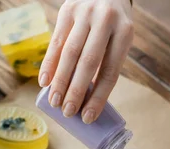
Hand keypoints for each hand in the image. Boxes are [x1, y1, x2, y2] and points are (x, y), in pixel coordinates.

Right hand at [38, 0, 133, 123]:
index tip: (87, 117)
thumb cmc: (113, 22)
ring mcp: (85, 13)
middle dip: (76, 91)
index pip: (110, 71)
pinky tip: (44, 82)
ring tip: (55, 102)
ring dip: (60, 81)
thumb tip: (87, 98)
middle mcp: (105, 20)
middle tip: (68, 113)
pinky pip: (56, 41)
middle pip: (88, 63)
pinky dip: (49, 63)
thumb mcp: (119, 37)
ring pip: (70, 53)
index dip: (99, 97)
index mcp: (125, 32)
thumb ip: (106, 61)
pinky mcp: (67, 9)